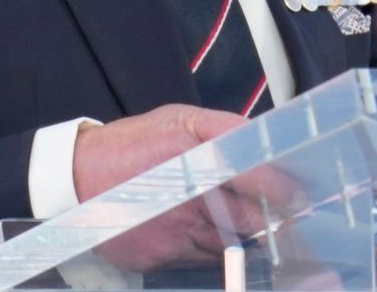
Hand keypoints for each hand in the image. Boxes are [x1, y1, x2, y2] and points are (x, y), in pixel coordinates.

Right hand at [72, 104, 300, 272]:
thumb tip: (260, 141)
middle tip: (288, 216)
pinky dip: (215, 251)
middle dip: (270, 220)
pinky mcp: (162, 257)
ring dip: (243, 237)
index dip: (279, 188)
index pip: (252, 175)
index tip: (298, 194)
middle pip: (247, 219)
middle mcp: (188, 197)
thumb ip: (223, 128)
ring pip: (228, 244)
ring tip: (253, 226)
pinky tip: (215, 236)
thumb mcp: (179, 118)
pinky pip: (203, 259)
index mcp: (194, 155)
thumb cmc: (134, 144)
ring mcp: (175, 231)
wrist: (79, 181)